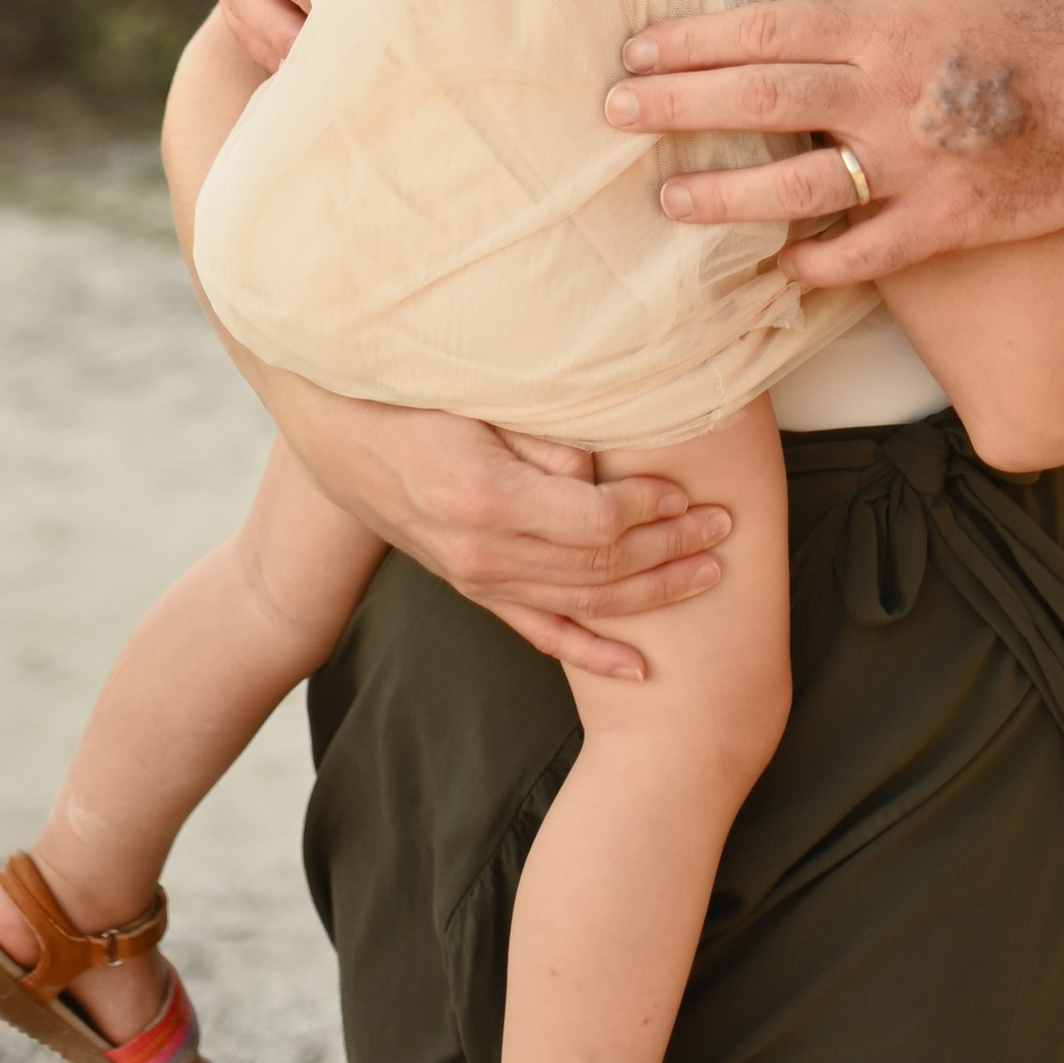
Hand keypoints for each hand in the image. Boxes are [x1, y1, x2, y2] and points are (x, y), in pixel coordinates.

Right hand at [264, 376, 733, 679]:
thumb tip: (595, 467)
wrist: (338, 433)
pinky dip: (593, 652)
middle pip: (599, 564)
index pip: (593, 520)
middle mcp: (482, 551)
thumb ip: (538, 435)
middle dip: (670, 549)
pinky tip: (639, 668)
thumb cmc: (413, 395)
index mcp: (485, 497)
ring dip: (652, 591)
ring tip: (710, 574)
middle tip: (725, 529)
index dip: (649, 510)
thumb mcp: (473, 399)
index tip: (687, 492)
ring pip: (582, 601)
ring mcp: (477, 578)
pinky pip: (541, 631)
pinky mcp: (474, 589)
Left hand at [603, 0, 1063, 283]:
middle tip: (615, 114)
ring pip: (800, 186)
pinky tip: (778, 268)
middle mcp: (891, 95)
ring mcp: (918, 164)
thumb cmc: (1040, 14)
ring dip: (726, 194)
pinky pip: (870, 252)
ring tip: (670, 198)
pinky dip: (821, 262)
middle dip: (678, 106)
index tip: (635, 50)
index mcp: (887, 26)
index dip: (692, 41)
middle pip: (763, 100)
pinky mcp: (950, 221)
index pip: (765, 30)